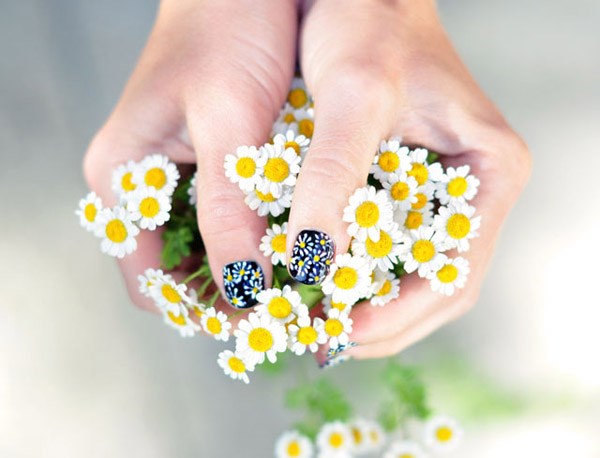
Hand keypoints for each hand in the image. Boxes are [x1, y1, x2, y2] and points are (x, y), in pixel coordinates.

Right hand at [84, 0, 296, 311]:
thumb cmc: (228, 30)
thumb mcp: (228, 125)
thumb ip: (229, 212)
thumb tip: (245, 291)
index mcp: (122, 179)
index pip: (153, 284)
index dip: (203, 313)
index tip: (261, 326)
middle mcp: (139, 184)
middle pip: (180, 271)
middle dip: (233, 294)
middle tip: (291, 308)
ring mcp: (170, 173)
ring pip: (207, 248)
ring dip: (249, 266)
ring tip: (302, 279)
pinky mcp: (203, 159)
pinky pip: (226, 216)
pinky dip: (259, 233)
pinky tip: (296, 236)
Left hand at [286, 0, 530, 361]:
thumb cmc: (370, 23)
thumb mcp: (352, 97)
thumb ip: (334, 177)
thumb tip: (315, 261)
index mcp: (489, 171)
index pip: (454, 270)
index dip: (401, 313)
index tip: (345, 331)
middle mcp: (475, 188)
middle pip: (437, 285)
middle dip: (383, 319)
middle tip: (325, 339)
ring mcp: (444, 191)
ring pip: (413, 273)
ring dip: (369, 303)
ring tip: (320, 322)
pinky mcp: (410, 187)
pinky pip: (390, 246)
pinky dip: (358, 272)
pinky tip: (322, 281)